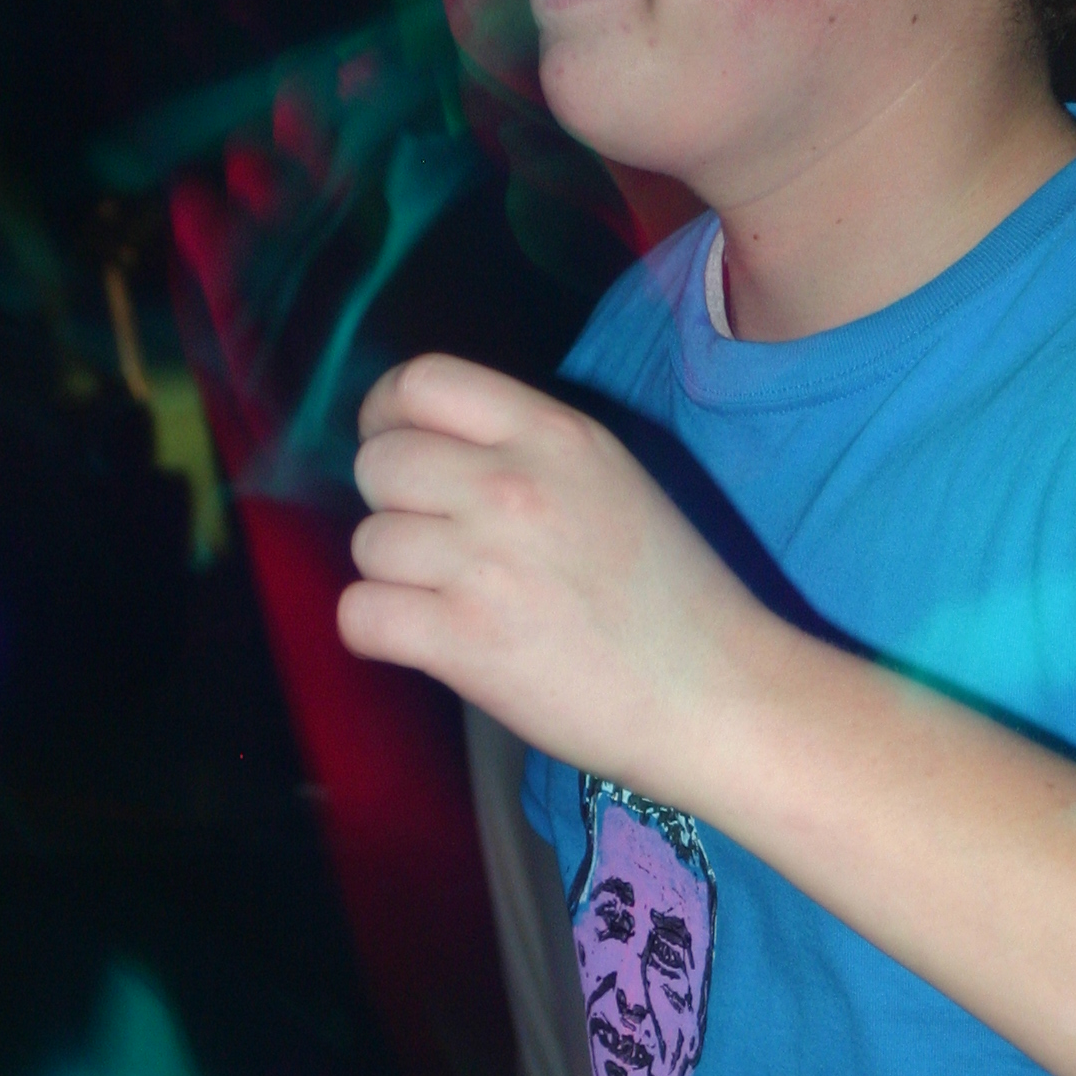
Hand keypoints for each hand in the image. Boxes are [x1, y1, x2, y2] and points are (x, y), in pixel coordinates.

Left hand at [339, 353, 772, 797]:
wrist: (715, 695)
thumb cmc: (671, 597)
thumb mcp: (612, 480)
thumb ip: (526, 450)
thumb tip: (429, 449)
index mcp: (556, 435)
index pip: (422, 380)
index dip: (387, 416)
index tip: (397, 449)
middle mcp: (513, 486)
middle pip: (379, 463)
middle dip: (392, 506)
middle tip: (435, 547)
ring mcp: (485, 564)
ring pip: (368, 544)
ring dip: (394, 578)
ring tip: (449, 603)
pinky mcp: (465, 642)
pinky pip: (360, 615)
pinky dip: (375, 633)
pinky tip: (421, 642)